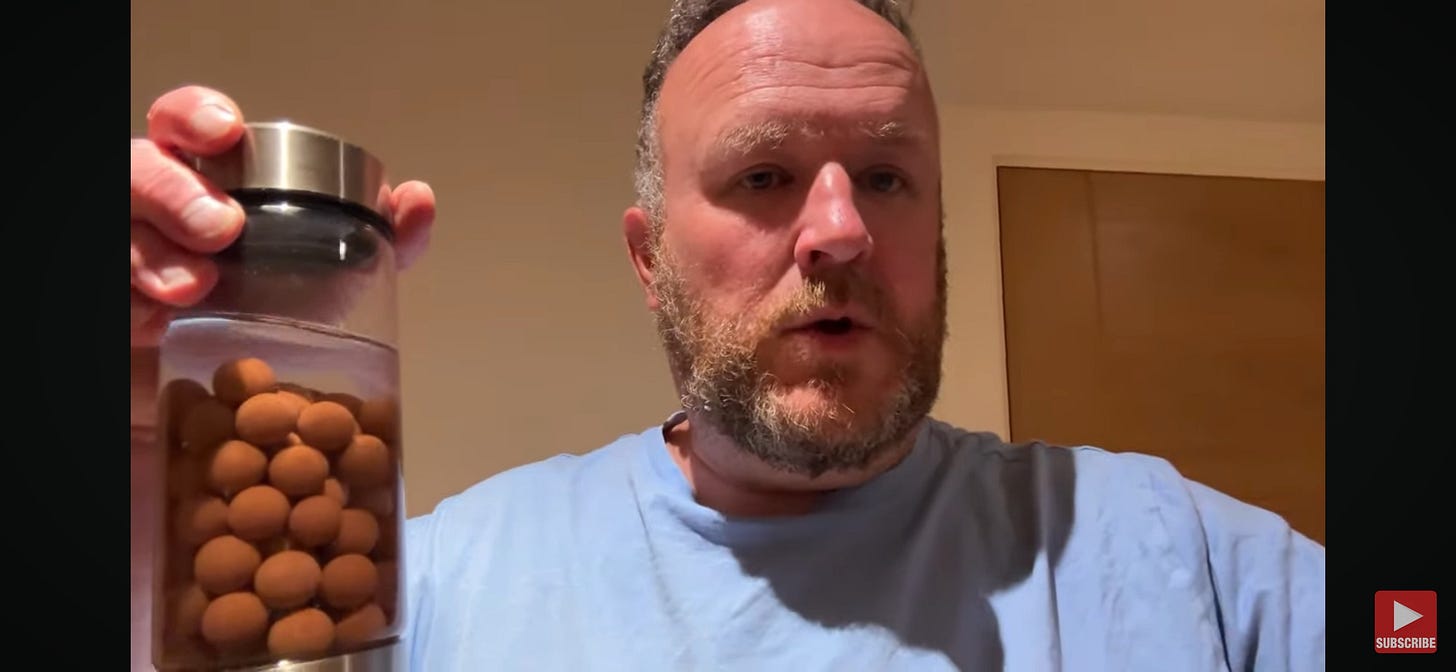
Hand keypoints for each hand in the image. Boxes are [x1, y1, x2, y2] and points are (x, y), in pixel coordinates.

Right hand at [130, 85, 435, 428]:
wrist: (238, 438)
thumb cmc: (275, 343)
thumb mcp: (334, 290)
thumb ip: (378, 244)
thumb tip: (416, 199)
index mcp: (206, 192)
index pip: (182, 127)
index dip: (195, 116)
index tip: (225, 133)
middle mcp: (156, 221)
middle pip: (138, 170)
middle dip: (174, 190)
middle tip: (222, 229)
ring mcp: (129, 268)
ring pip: (117, 232)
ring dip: (151, 253)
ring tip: (193, 288)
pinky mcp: (119, 324)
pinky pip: (112, 305)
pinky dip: (134, 307)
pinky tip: (161, 326)